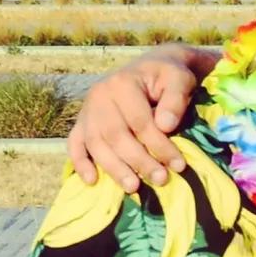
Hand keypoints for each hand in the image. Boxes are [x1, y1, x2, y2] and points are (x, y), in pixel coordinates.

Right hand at [68, 48, 211, 188]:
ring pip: (96, 144)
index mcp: (123, 83)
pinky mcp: (83, 123)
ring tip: (133, 187)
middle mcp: (100, 95)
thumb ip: (175, 99)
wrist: (152, 69)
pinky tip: (92, 181)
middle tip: (161, 180)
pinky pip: (75, 144)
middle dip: (139, 161)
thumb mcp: (179, 79)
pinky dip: (80, 163)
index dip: (159, 145)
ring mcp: (88, 110)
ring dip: (114, 169)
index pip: (139, 121)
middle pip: (116, 135)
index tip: (178, 165)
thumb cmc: (167, 77)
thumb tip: (165, 125)